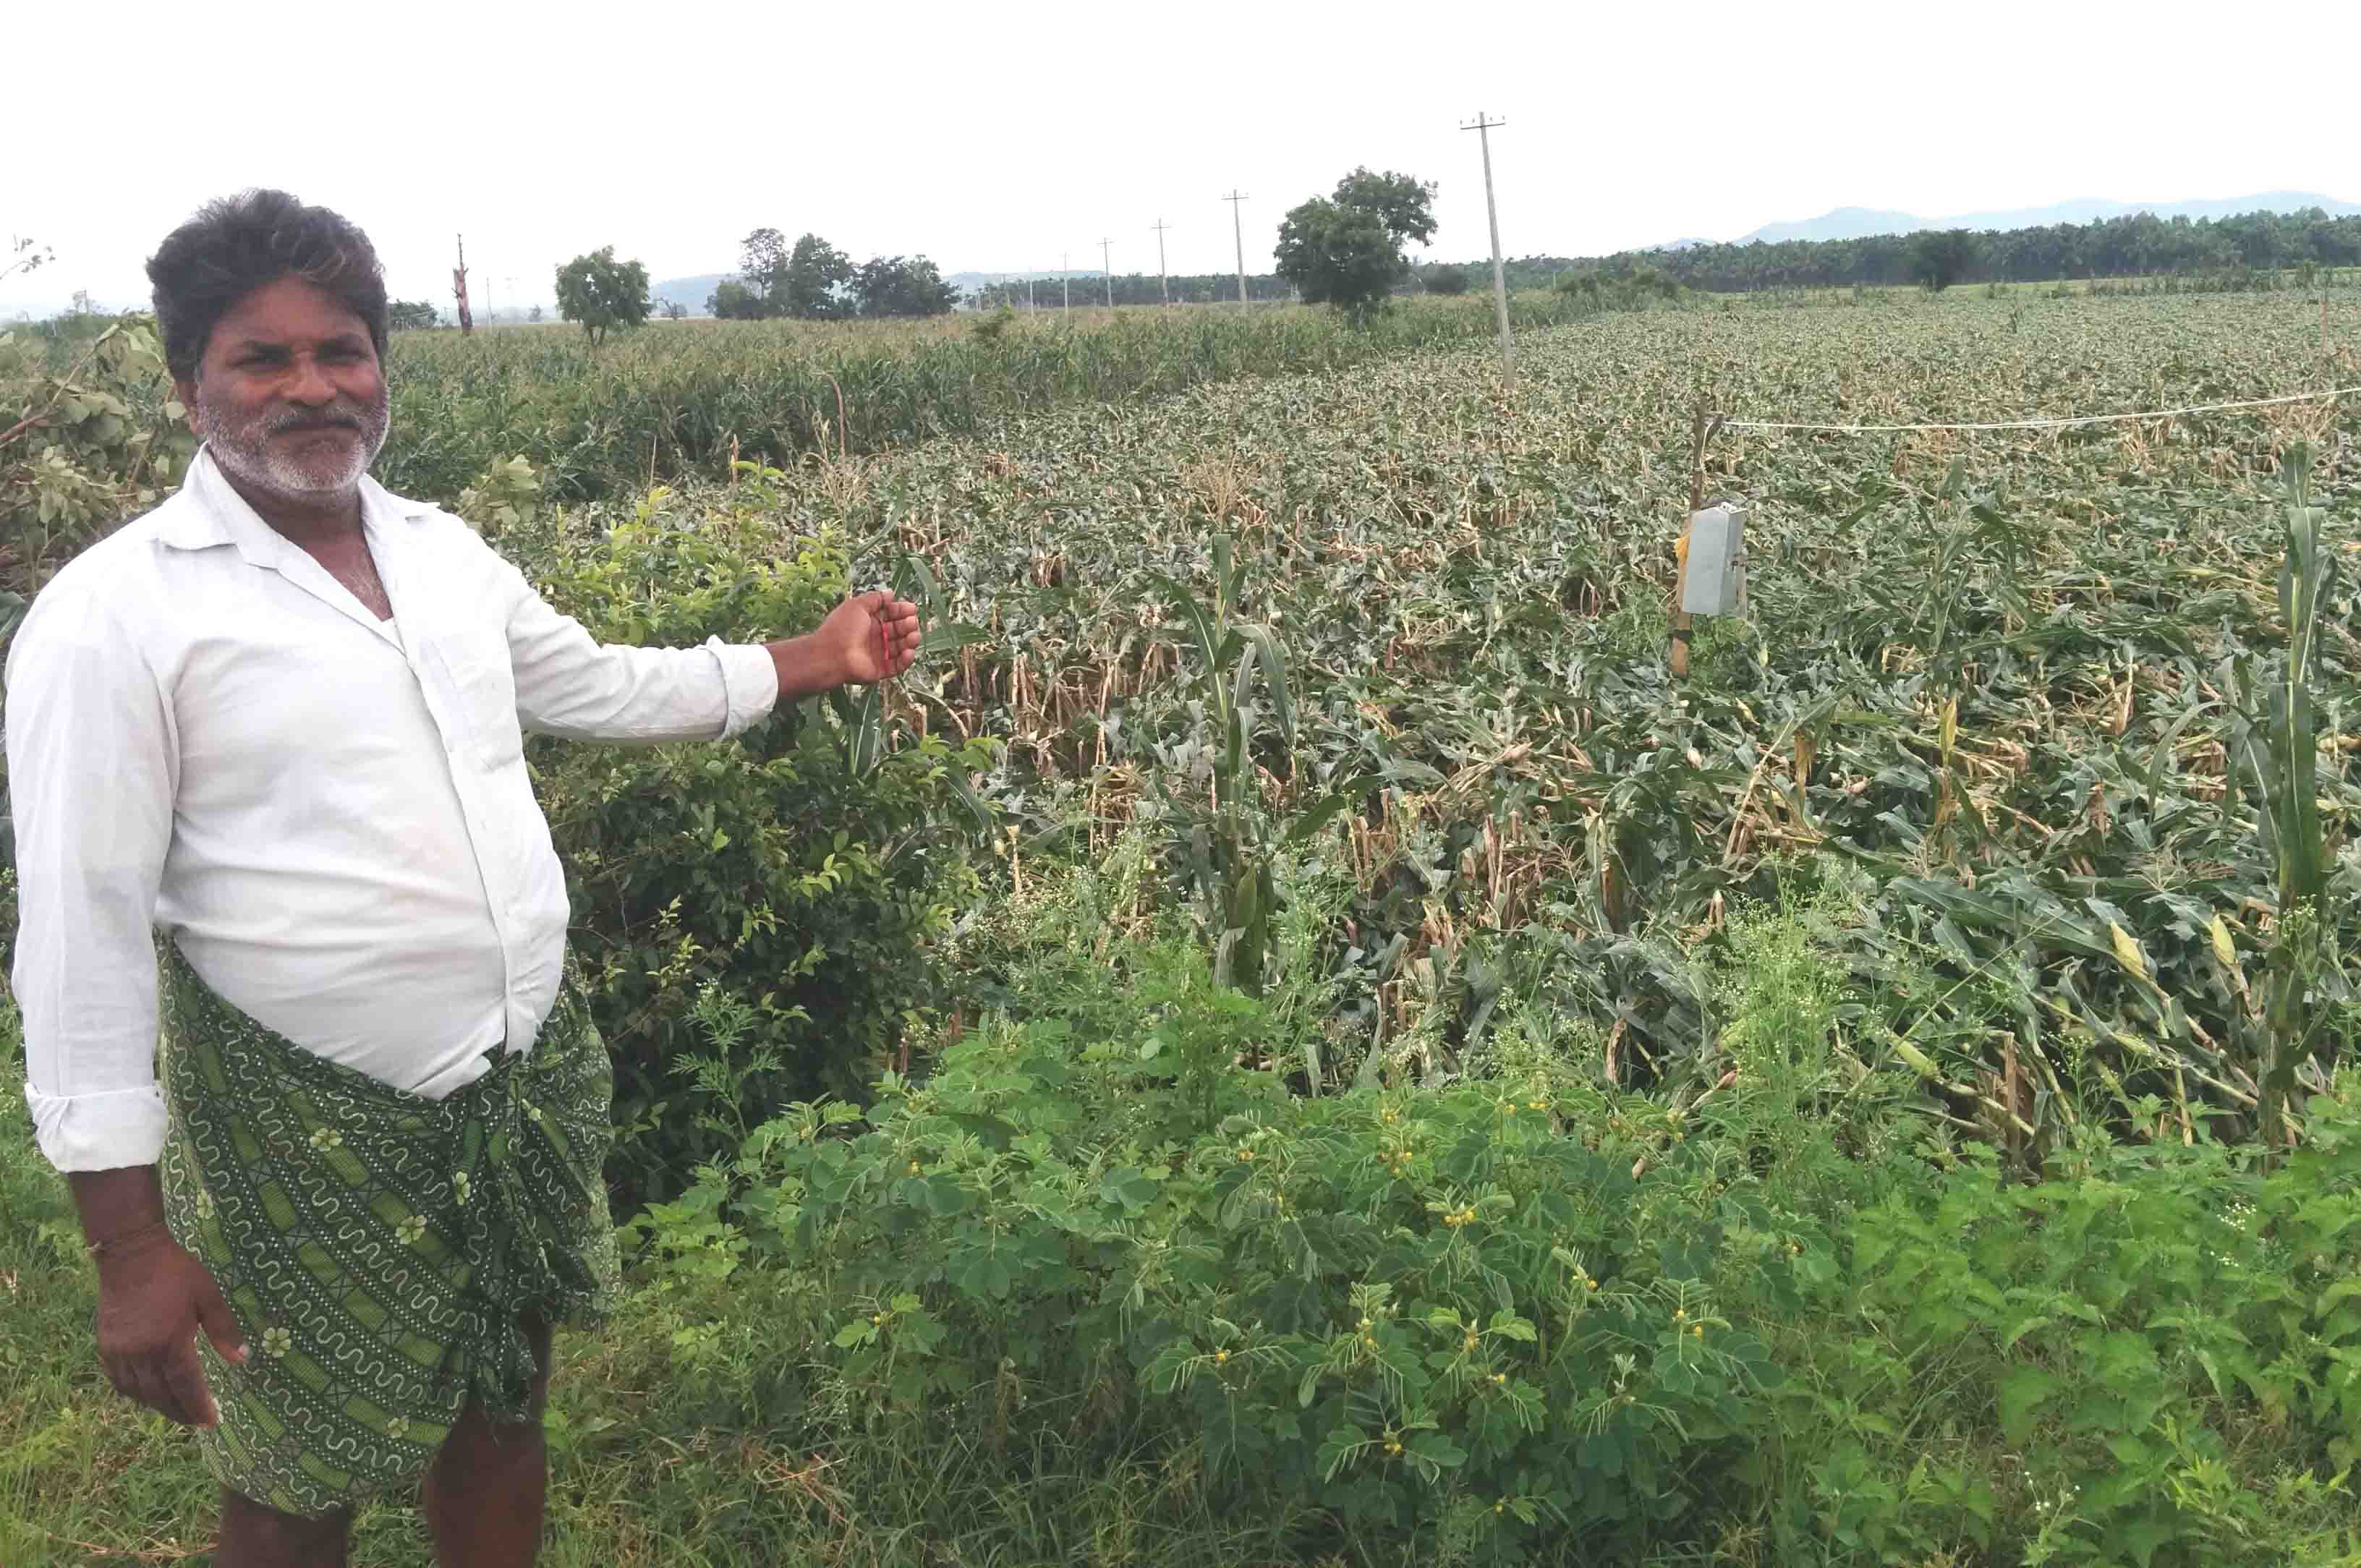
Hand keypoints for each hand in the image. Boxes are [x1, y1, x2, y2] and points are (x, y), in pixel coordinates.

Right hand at [93, 1224, 246, 1427]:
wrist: (131, 1255)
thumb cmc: (176, 1272)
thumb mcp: (209, 1296)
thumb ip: (225, 1330)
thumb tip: (242, 1360)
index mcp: (169, 1342)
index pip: (186, 1386)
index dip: (199, 1407)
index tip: (212, 1422)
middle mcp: (142, 1354)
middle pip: (162, 1396)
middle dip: (182, 1412)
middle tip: (199, 1422)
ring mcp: (120, 1353)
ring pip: (139, 1393)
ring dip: (159, 1406)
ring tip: (179, 1411)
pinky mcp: (106, 1347)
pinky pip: (120, 1382)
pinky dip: (136, 1394)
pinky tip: (149, 1394)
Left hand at [821, 590, 920, 686]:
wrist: (831, 655)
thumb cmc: (843, 627)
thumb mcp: (858, 605)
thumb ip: (875, 598)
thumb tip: (891, 593)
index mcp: (869, 621)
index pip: (891, 614)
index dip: (901, 611)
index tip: (912, 608)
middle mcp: (875, 637)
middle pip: (898, 630)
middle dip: (908, 625)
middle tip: (912, 622)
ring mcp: (878, 654)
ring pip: (900, 647)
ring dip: (910, 641)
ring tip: (914, 636)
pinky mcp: (880, 670)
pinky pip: (897, 666)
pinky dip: (906, 660)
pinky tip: (909, 652)